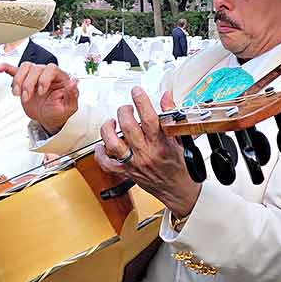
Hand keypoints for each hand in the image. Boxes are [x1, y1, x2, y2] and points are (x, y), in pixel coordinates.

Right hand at [1, 62, 78, 133]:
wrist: (48, 118)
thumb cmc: (60, 111)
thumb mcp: (69, 107)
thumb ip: (73, 94)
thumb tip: (74, 82)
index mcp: (60, 78)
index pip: (51, 69)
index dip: (44, 79)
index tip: (40, 91)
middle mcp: (47, 74)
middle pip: (35, 68)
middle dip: (28, 84)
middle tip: (27, 97)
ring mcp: (35, 77)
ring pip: (25, 68)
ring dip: (18, 80)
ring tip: (17, 93)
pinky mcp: (24, 81)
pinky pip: (15, 70)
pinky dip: (6, 68)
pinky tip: (0, 68)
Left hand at [96, 87, 199, 217]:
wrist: (178, 190)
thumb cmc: (180, 166)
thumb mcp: (180, 138)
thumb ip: (171, 116)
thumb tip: (166, 97)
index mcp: (161, 144)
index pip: (150, 119)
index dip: (141, 102)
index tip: (137, 91)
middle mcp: (146, 154)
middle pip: (128, 128)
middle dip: (124, 111)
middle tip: (127, 108)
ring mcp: (134, 164)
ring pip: (113, 144)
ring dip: (108, 129)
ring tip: (111, 123)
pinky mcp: (126, 172)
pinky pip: (106, 164)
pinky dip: (100, 154)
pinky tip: (102, 145)